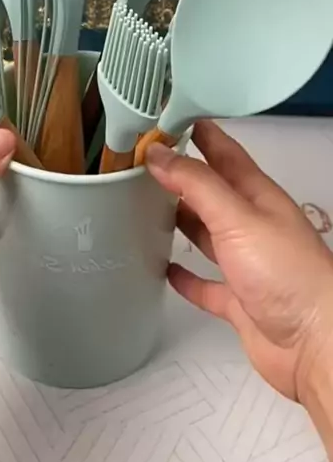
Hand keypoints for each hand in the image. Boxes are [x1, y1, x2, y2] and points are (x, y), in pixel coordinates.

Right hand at [146, 121, 332, 404]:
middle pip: (211, 192)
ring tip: (149, 206)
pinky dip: (187, 276)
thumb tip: (159, 154)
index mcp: (257, 196)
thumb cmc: (288, 275)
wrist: (314, 343)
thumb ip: (197, 184)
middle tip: (146, 162)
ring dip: (181, 220)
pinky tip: (168, 269)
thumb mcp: (238, 217)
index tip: (166, 118)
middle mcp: (252, 225)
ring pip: (207, 234)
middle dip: (181, 175)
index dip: (197, 133)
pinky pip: (206, 284)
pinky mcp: (239, 300)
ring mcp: (246, 263)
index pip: (223, 153)